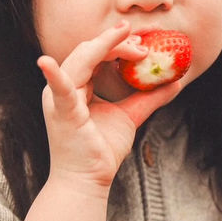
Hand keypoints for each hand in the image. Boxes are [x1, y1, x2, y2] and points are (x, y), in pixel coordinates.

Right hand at [37, 21, 180, 189]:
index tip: (141, 40)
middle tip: (141, 39)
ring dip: (105, 47)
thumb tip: (175, 82)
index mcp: (76, 86)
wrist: (88, 181)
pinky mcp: (62, 113)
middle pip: (88, 52)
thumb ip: (149, 97)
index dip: (116, 44)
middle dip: (114, 42)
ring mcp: (60, 99)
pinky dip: (53, 75)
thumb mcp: (130, 116)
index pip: (94, 55)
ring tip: (131, 42)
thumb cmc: (102, 150)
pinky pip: (58, 90)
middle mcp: (64, 88)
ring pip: (80, 60)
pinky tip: (46, 63)